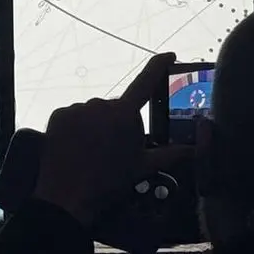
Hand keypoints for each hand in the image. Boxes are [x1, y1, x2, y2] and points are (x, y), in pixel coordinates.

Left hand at [34, 53, 185, 227]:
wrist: (67, 198)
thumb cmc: (109, 183)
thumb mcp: (142, 168)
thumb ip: (171, 154)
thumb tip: (195, 148)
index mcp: (124, 114)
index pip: (146, 82)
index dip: (159, 66)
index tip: (169, 55)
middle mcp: (101, 104)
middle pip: (116, 108)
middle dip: (118, 123)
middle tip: (115, 150)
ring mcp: (78, 108)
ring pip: (93, 113)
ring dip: (96, 126)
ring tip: (92, 152)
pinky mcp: (59, 114)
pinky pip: (73, 117)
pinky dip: (76, 128)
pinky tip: (75, 148)